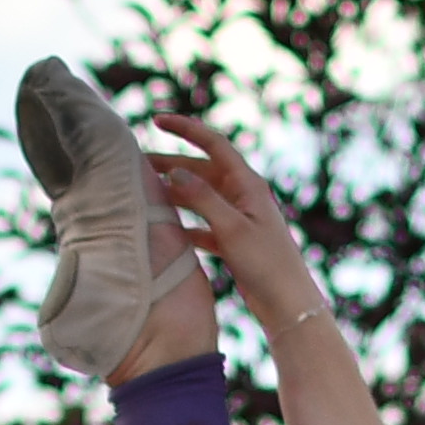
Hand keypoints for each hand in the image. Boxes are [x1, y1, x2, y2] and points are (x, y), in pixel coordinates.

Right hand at [144, 109, 327, 335]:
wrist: (288, 305)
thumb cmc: (267, 265)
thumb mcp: (232, 228)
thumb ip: (203, 198)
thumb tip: (174, 171)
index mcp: (248, 184)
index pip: (213, 144)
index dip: (185, 129)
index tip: (157, 119)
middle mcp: (243, 195)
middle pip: (201, 170)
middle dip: (170, 164)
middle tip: (137, 164)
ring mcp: (238, 218)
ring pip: (200, 197)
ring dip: (174, 194)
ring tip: (144, 194)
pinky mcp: (233, 241)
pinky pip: (203, 224)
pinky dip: (185, 223)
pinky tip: (166, 229)